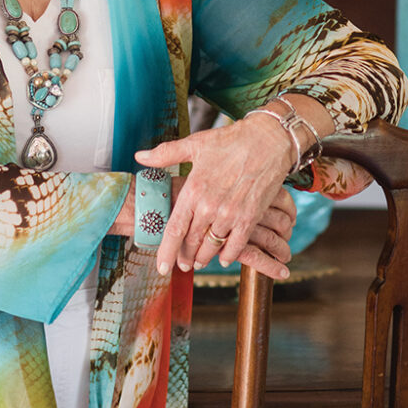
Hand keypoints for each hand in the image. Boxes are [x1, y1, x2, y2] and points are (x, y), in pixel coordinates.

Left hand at [137, 116, 299, 278]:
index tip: (162, 267)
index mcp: (193, 189)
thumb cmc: (230, 140)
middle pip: (191, 242)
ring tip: (199, 261)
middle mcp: (209, 205)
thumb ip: (165, 154)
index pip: (174, 230)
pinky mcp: (250, 217)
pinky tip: (223, 258)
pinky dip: (228, 255)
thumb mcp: (195, 144)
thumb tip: (140, 156)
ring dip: (204, 258)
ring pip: (211, 247)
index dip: (166, 252)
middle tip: (182, 264)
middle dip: (185, 257)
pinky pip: (236, 246)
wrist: (268, 140)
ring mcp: (230, 213)